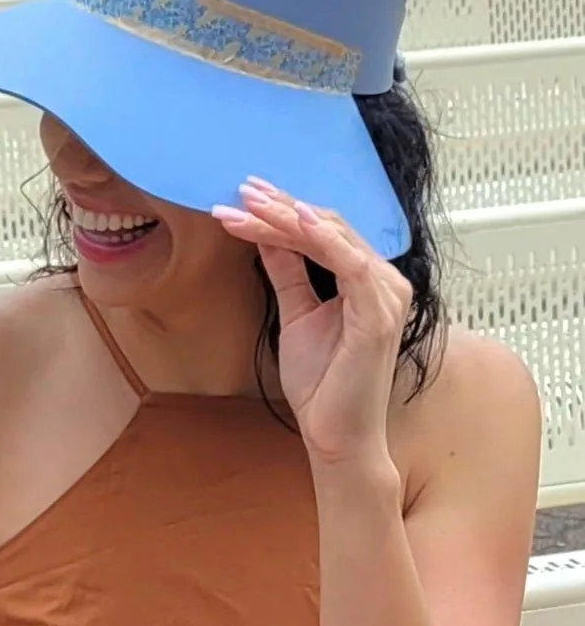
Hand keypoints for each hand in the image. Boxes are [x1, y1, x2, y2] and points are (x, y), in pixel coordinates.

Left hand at [211, 179, 409, 471]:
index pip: (321, 233)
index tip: (242, 198)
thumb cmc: (323, 384)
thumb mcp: (296, 316)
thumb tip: (268, 236)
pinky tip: (295, 221)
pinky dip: (323, 239)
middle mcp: (382, 280)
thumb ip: (288, 274)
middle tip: (241, 190)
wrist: (336, 435)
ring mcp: (384, 293)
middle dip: (280, 207)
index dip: (282, 212)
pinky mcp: (378, 311)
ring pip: (334, 238)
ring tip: (251, 202)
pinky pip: (350, 263)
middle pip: (327, 227)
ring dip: (289, 218)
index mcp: (364, 279)